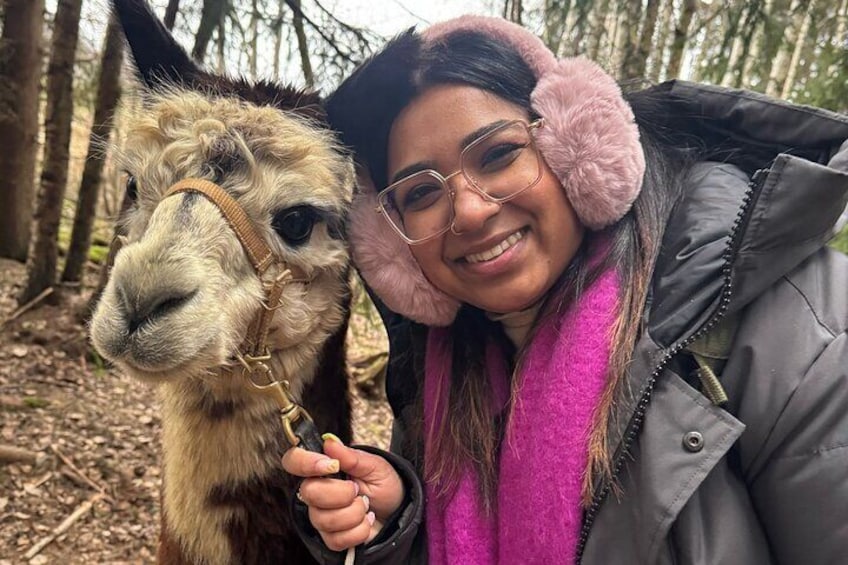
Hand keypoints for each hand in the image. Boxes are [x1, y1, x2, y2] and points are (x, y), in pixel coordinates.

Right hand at [282, 433, 404, 551]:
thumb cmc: (384, 485)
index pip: (294, 461)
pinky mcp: (330, 538)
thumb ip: (351, 456)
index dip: (306, 463)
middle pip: (309, 493)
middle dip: (342, 494)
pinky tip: (366, 522)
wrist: (398, 512)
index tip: (332, 465)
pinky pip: (335, 539)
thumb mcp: (374, 466)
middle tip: (359, 490)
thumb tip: (329, 441)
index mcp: (323, 469)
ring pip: (324, 519)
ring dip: (355, 514)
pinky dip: (358, 531)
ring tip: (366, 506)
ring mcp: (321, 516)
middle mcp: (317, 491)